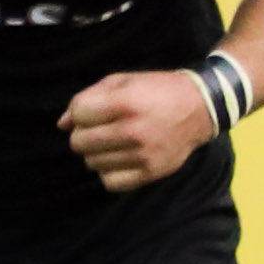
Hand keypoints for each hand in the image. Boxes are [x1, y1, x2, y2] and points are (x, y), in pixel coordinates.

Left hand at [59, 69, 219, 191]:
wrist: (201, 107)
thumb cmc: (156, 90)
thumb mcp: (121, 81)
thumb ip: (86, 98)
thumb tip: (62, 124)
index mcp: (125, 103)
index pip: (79, 116)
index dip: (80, 113)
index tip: (92, 111)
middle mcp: (134, 131)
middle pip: (79, 143)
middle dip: (83, 134)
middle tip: (99, 129)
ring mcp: (143, 155)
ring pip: (92, 163)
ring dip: (96, 153)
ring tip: (112, 142)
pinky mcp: (151, 172)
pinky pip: (110, 182)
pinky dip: (109, 172)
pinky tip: (119, 159)